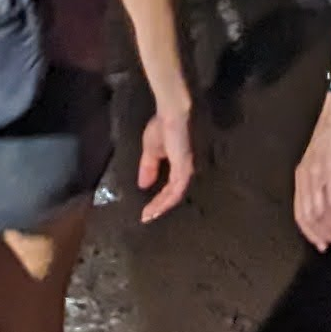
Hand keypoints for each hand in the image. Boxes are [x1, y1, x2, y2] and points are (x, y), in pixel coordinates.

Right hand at [136, 99, 196, 220]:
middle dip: (161, 207)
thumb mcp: (152, 150)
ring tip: (148, 215)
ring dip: (161, 206)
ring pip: (175, 195)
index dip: (159, 200)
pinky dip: (165, 200)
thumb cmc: (163, 126)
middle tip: (147, 218)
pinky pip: (176, 190)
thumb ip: (149, 167)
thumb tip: (144, 185)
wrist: (171, 113)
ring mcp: (187, 170)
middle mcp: (186, 170)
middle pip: (174, 195)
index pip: (171, 188)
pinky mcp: (185, 168)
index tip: (145, 211)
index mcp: (180, 165)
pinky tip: (155, 207)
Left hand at [294, 93, 330, 252]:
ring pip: (323, 212)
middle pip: (311, 216)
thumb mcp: (326, 163)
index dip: (311, 233)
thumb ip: (325, 183)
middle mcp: (307, 177)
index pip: (300, 214)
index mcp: (302, 177)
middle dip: (326, 234)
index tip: (324, 246)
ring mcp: (319, 173)